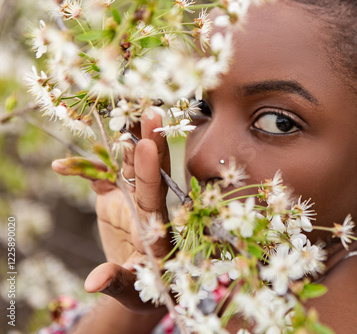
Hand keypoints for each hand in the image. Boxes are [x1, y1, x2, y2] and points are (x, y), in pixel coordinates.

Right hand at [52, 113, 171, 311]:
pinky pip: (99, 179)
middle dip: (151, 141)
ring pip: (128, 165)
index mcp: (156, 226)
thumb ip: (117, 281)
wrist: (145, 283)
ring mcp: (131, 199)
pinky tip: (61, 166)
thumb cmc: (148, 290)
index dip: (151, 171)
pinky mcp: (115, 200)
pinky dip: (82, 170)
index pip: (154, 195)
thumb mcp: (134, 290)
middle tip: (151, 110)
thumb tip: (93, 282)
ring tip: (117, 112)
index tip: (148, 145)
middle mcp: (147, 206)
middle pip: (150, 170)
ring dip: (123, 141)